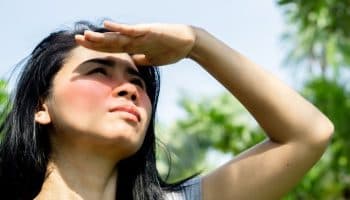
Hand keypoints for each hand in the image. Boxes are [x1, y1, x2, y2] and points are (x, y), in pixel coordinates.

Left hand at [75, 21, 195, 65]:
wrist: (188, 43)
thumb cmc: (171, 50)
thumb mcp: (152, 59)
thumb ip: (141, 59)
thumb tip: (132, 62)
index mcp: (135, 46)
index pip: (113, 48)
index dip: (98, 48)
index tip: (83, 47)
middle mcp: (135, 39)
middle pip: (111, 41)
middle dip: (94, 42)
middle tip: (76, 39)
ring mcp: (141, 34)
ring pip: (118, 36)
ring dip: (101, 37)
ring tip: (85, 35)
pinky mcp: (149, 31)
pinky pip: (132, 30)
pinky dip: (120, 28)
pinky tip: (107, 25)